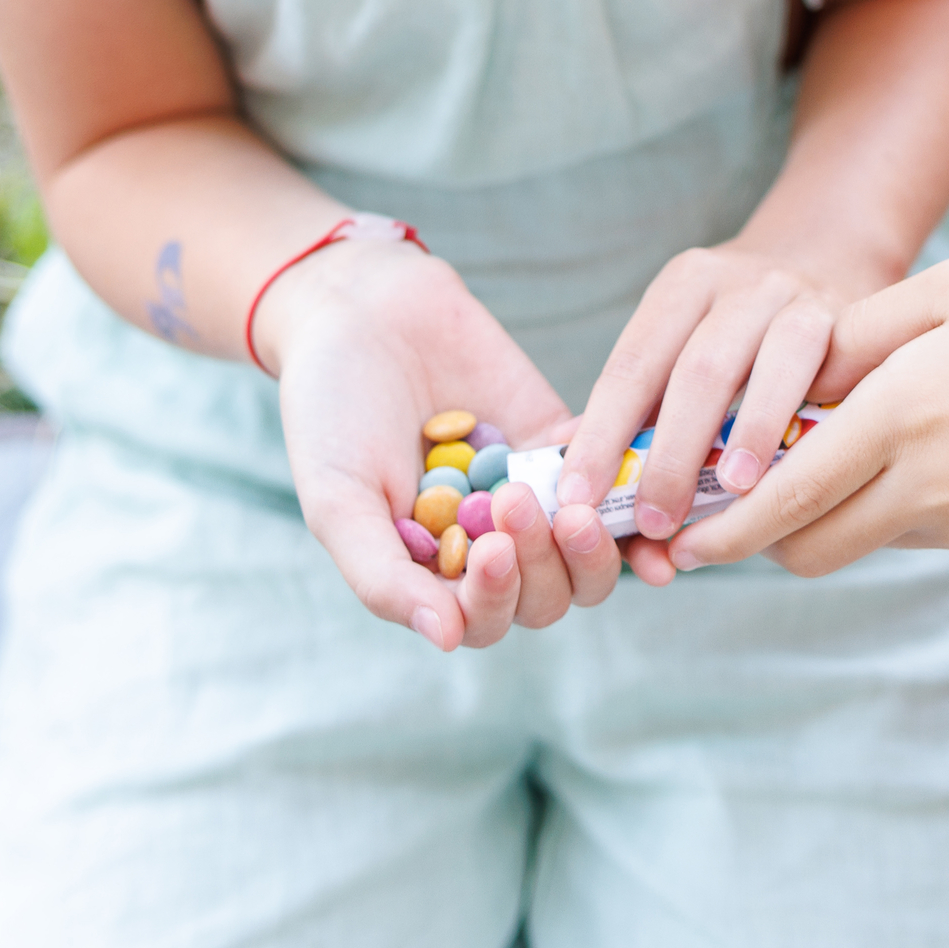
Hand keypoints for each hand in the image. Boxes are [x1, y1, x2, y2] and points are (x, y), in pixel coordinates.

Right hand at [263, 238, 629, 650]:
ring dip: (587, 544)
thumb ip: (382, 575)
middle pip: (546, 598)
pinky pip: (607, 476)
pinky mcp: (557, 441)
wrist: (361, 309)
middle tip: (514, 504)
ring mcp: (529, 494)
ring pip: (586, 554)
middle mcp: (486, 546)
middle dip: (540, 565)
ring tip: (566, 504)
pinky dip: (617, 478)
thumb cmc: (331, 411)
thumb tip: (446, 639)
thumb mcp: (336, 497)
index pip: (482, 622)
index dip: (496, 601)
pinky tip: (604, 461)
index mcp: (430, 574)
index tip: (491, 551)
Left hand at [556, 238, 869, 576]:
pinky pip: (825, 370)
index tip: (579, 497)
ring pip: (768, 364)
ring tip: (731, 496)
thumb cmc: (741, 331)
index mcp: (683, 287)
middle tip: (654, 522)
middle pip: (696, 369)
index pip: (631, 365)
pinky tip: (798, 466)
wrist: (828, 257)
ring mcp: (795, 297)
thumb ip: (641, 405)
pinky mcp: (847, 317)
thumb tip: (572, 463)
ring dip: (748, 434)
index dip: (601, 434)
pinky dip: (807, 419)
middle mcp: (737, 283)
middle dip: (671, 452)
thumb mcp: (688, 343)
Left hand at [664, 259, 948, 578]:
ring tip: (833, 459)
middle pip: (805, 545)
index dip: (720, 524)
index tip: (676, 533)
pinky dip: (897, 507)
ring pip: (860, 542)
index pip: (782, 492)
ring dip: (829, 518)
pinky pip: (921, 533)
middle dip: (756, 539)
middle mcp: (927, 482)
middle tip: (723, 514)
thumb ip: (862, 334)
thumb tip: (795, 376)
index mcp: (905, 411)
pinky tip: (929, 452)